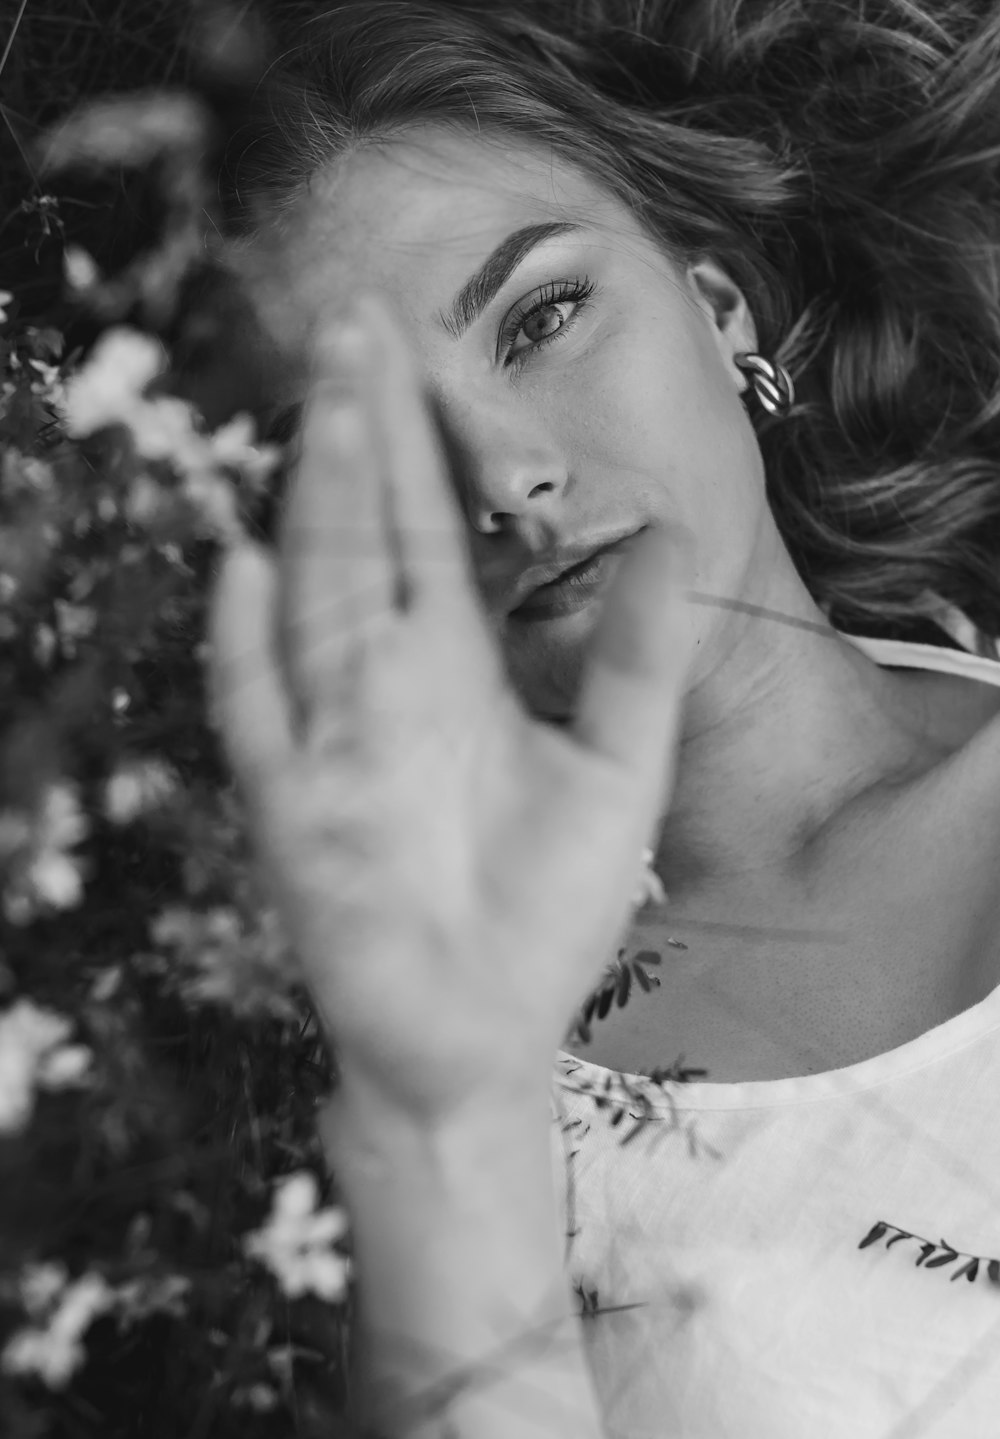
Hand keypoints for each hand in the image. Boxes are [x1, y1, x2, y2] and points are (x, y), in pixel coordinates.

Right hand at [208, 290, 697, 1123]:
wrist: (489, 1031)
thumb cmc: (547, 908)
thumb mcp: (618, 768)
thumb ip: (634, 655)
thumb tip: (661, 529)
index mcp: (454, 667)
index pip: (426, 526)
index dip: (417, 434)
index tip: (405, 340)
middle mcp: (386, 685)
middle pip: (362, 536)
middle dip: (359, 434)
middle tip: (350, 324)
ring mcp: (336, 742)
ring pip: (316, 603)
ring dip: (319, 508)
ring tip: (331, 410)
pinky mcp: (301, 816)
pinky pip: (262, 724)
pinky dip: (249, 655)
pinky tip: (248, 576)